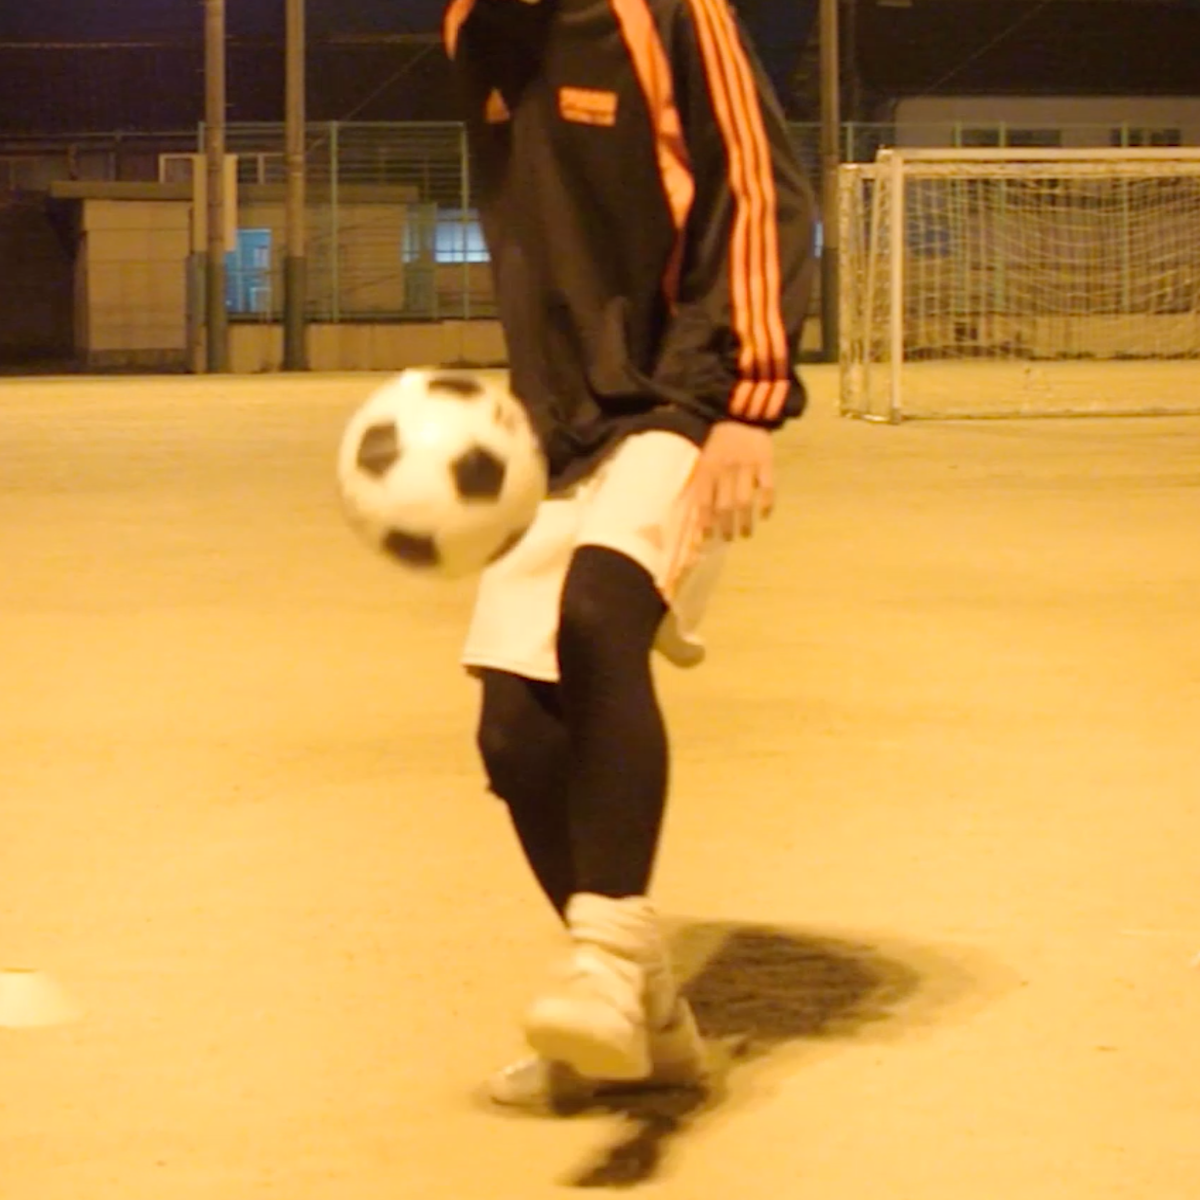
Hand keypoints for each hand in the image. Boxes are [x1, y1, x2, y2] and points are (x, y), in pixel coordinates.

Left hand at [688, 421, 775, 542]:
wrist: (742, 415)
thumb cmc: (719, 446)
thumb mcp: (705, 461)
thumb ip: (702, 487)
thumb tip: (698, 522)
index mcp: (708, 469)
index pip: (704, 502)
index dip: (705, 523)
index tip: (707, 539)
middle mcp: (726, 468)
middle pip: (725, 506)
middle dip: (726, 527)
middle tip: (728, 538)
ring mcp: (747, 465)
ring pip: (745, 500)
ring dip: (746, 521)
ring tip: (745, 534)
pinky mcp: (766, 461)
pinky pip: (768, 487)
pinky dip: (767, 504)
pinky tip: (764, 515)